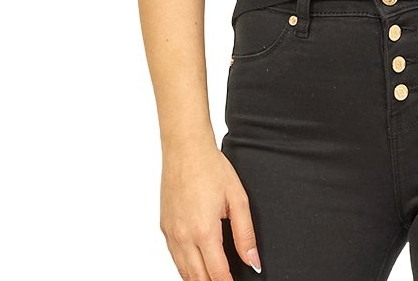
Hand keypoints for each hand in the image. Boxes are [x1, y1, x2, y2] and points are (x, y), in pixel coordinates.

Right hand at [160, 142, 261, 278]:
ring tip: (215, 277)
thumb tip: (253, 261)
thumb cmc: (212, 168)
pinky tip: (198, 265)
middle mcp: (183, 237)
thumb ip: (246, 234)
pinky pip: (174, 258)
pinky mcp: (164, 228)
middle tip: (228, 280)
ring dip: (199, 279)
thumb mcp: (238, 199)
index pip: (217, 274)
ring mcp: (170, 234)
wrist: (185, 150)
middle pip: (198, 278)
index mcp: (204, 231)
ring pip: (184, 272)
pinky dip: (186, 267)